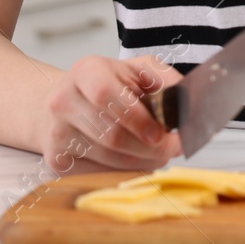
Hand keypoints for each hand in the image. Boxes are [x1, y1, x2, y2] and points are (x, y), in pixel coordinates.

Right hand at [42, 55, 183, 171]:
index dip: (136, 118)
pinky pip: (99, 172)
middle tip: (172, 149)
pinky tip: (135, 159)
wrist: (65, 101)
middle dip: (149, 147)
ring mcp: (56, 133)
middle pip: (111, 134)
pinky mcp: (56, 160)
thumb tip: (188, 100)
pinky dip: (125, 170)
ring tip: (158, 153)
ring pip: (108, 158)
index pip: (106, 96)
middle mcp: (63, 101)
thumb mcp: (137, 70)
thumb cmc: (108, 84)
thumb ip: (165, 80)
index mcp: (85, 72)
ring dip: (142, 161)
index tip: (161, 133)